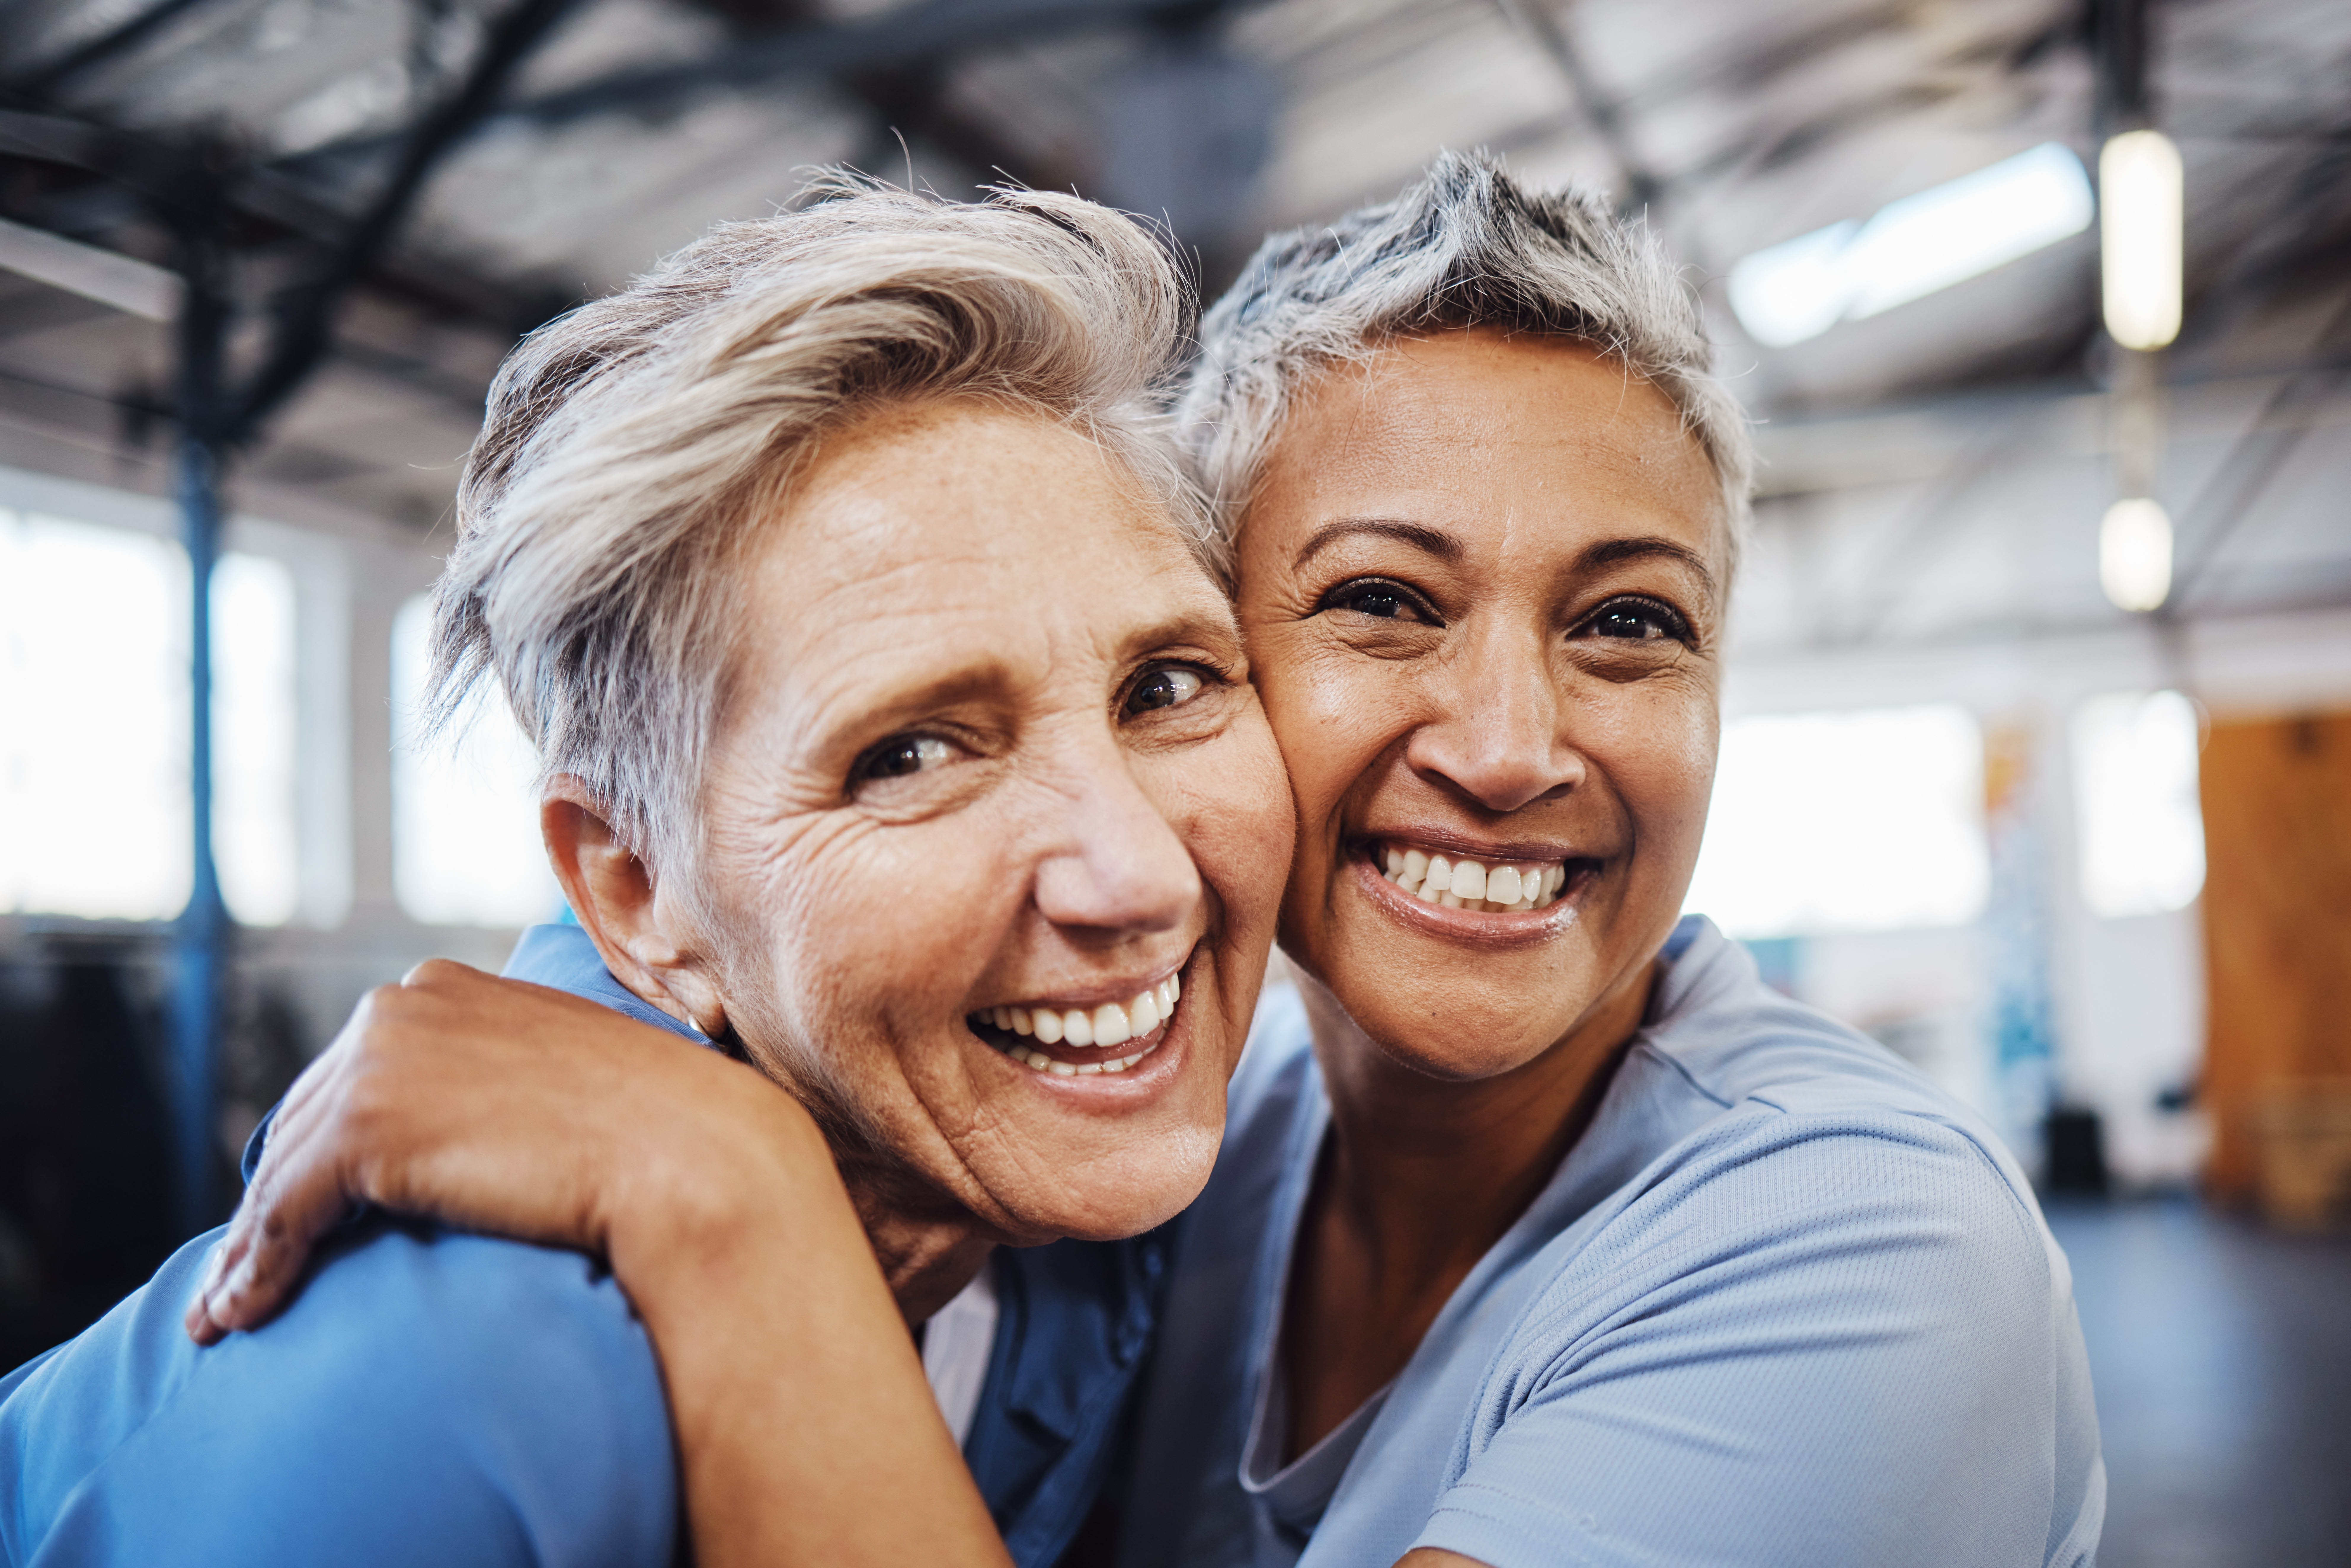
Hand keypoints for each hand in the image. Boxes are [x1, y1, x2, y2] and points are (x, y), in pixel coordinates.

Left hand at [184, 958, 825, 1344]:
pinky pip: (286, 1209)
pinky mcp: (369, 1129)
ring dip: (247, 1247)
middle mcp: (400, 1006)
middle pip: (302, 1118)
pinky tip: (242, 1315)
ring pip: (282, 1168)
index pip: (350, 1074)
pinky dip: (256, 1266)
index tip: (292, 1206)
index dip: (314, 1145)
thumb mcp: (555, 1079)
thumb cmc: (655, 1130)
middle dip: (267, 1197)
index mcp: (445, 987)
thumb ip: (494, 1085)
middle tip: (238, 1270)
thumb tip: (466, 1137)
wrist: (689, 1155)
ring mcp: (381, 1062)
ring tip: (225, 1309)